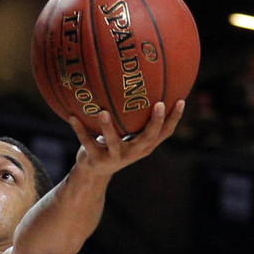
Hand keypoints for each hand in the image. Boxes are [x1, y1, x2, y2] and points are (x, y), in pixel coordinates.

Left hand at [64, 98, 184, 172]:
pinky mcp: (96, 160)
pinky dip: (79, 129)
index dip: (174, 119)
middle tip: (159, 104)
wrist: (93, 172)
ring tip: (103, 112)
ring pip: (113, 143)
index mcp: (144, 145)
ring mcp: (115, 158)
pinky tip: (72, 116)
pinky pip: (87, 142)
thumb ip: (135, 116)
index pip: (165, 133)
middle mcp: (133, 153)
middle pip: (148, 139)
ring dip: (108, 128)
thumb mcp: (128, 133)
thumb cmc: (113, 144)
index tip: (181, 100)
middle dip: (155, 122)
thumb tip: (143, 81)